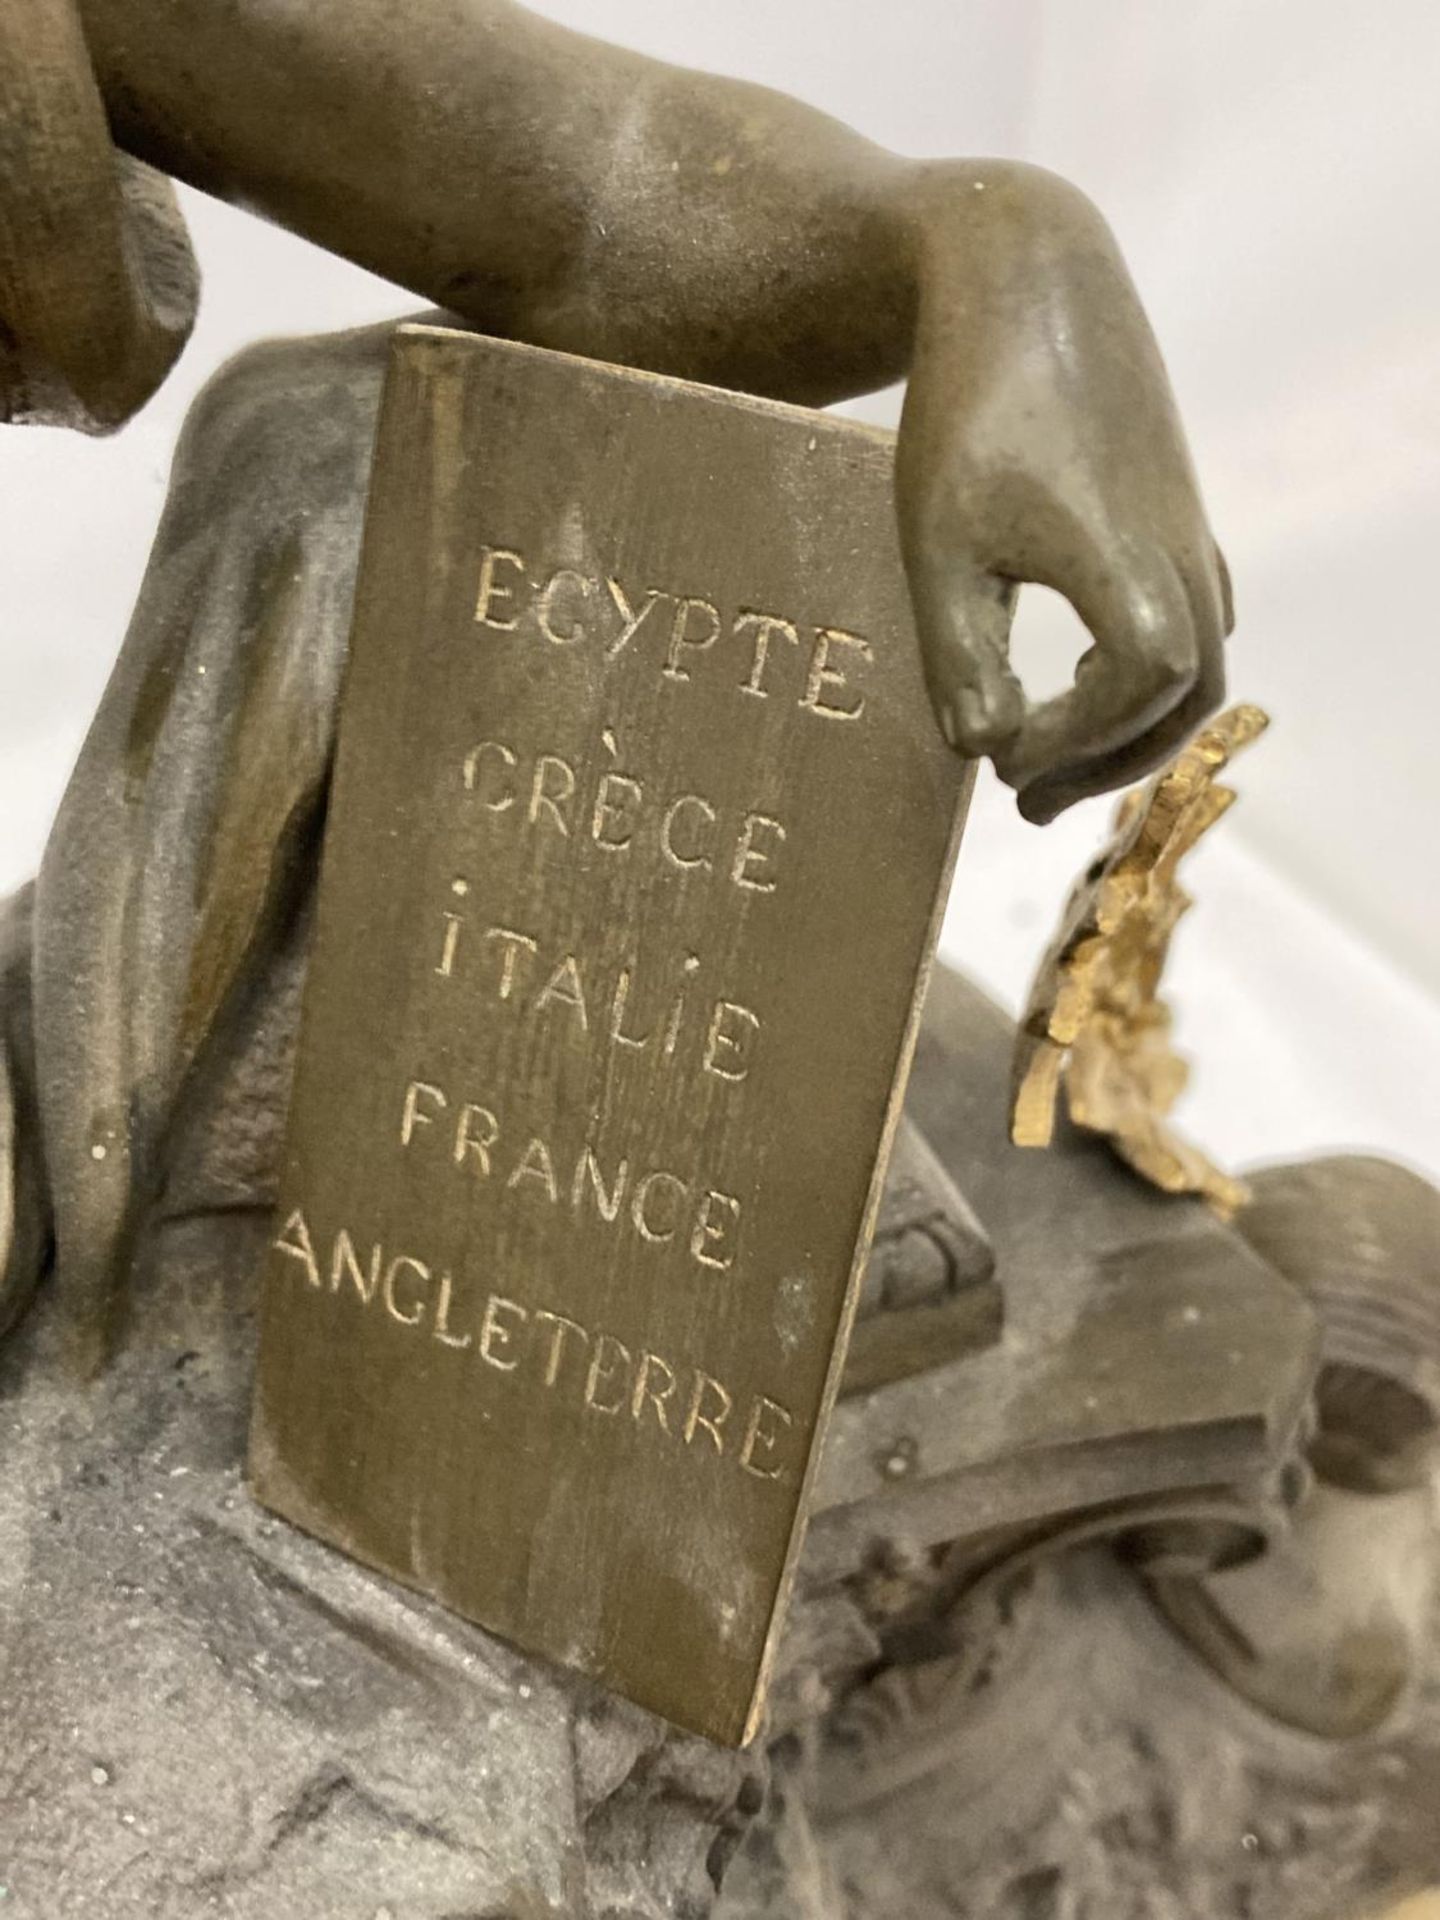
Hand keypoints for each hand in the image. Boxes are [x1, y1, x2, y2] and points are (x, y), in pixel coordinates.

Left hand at [895, 162, 1231, 821]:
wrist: (1026, 276)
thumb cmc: (970, 409)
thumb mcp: (937, 542)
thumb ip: (959, 656)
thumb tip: (984, 747)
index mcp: (1135, 569)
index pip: (1136, 698)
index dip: (1071, 747)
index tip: (994, 762)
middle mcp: (1184, 556)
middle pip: (1187, 699)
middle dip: (1107, 762)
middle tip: (1021, 797)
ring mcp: (1188, 529)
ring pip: (1200, 662)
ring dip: (1129, 725)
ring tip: (1043, 758)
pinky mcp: (1175, 507)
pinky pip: (1193, 615)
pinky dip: (1146, 673)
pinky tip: (1086, 678)